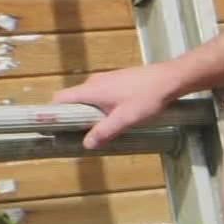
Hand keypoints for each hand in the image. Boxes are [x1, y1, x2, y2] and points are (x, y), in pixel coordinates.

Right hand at [52, 60, 186, 149]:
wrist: (170, 79)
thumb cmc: (147, 97)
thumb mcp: (125, 119)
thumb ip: (104, 132)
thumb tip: (86, 144)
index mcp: (91, 90)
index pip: (60, 99)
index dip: (53, 113)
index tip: (55, 129)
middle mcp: (95, 82)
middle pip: (73, 100)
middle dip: (73, 117)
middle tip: (78, 136)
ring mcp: (107, 80)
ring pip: (89, 99)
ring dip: (89, 114)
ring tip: (98, 131)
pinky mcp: (118, 81)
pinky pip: (101, 96)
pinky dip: (101, 108)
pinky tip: (114, 119)